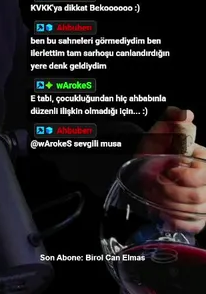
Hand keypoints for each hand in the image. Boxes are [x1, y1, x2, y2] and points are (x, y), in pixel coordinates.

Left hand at [137, 107, 205, 232]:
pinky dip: (176, 220)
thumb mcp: (157, 133)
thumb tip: (185, 114)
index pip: (200, 176)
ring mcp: (204, 200)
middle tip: (153, 184)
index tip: (163, 170)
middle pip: (198, 196)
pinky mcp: (197, 216)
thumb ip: (171, 120)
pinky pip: (194, 224)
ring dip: (168, 204)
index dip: (178, 176)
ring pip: (194, 211)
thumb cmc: (152, 151)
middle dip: (170, 191)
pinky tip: (163, 212)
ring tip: (154, 194)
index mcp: (203, 160)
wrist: (139, 169)